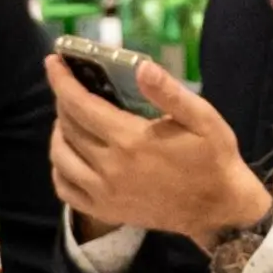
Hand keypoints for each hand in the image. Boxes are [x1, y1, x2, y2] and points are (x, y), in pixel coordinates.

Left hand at [46, 55, 269, 243]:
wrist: (219, 209)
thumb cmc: (213, 157)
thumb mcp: (202, 118)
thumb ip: (169, 92)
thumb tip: (141, 66)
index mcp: (130, 139)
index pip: (80, 104)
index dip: (62, 80)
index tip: (53, 62)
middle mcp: (109, 168)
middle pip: (68, 127)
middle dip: (63, 100)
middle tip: (71, 86)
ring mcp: (104, 193)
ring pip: (60, 157)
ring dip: (58, 133)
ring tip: (70, 118)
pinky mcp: (105, 211)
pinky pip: (65, 189)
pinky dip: (60, 169)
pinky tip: (70, 155)